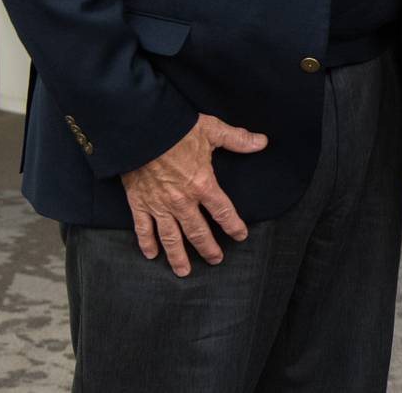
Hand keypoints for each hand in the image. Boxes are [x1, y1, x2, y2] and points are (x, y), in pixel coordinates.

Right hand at [120, 114, 267, 276]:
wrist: (140, 131)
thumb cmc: (177, 129)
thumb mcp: (212, 130)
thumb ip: (238, 139)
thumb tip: (262, 142)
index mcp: (202, 185)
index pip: (223, 212)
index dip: (234, 226)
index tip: (240, 236)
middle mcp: (181, 201)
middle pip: (198, 231)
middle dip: (208, 248)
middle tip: (216, 260)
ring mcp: (159, 205)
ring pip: (171, 238)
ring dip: (179, 256)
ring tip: (185, 271)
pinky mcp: (139, 203)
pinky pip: (143, 229)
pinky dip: (146, 244)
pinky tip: (151, 256)